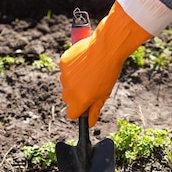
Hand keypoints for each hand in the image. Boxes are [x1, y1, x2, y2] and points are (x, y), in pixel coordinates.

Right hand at [59, 2, 150, 126]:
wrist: (107, 47)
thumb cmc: (108, 72)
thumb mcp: (104, 93)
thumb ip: (94, 110)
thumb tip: (89, 123)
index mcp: (81, 100)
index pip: (71, 114)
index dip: (78, 111)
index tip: (84, 106)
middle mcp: (70, 90)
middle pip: (67, 99)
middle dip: (75, 96)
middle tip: (89, 85)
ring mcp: (65, 76)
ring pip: (65, 84)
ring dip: (73, 81)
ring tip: (87, 71)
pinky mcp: (63, 63)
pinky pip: (64, 70)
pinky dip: (71, 68)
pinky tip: (82, 62)